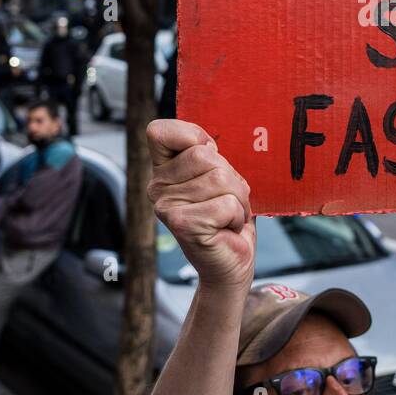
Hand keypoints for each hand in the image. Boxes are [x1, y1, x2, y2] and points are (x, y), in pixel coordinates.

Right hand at [146, 119, 254, 290]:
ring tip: (227, 216)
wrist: (230, 263)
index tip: (209, 158)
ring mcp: (166, 206)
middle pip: (204, 154)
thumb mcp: (220, 177)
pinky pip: (227, 203)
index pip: (159, 131)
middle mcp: (157, 186)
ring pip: (220, 179)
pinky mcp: (182, 224)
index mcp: (163, 169)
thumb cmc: (227, 217)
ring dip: (237, 199)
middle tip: (226, 200)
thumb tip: (209, 144)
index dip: (192, 136)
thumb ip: (210, 155)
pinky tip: (226, 229)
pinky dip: (238, 216)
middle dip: (230, 177)